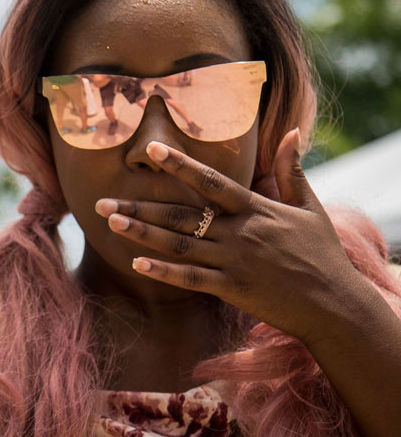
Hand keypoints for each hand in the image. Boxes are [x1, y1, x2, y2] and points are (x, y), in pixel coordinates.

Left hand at [96, 130, 363, 342]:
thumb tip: (292, 132)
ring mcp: (233, 260)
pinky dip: (164, 271)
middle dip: (140, 206)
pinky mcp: (231, 288)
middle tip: (102, 201)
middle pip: (181, 214)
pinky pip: (191, 278)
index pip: (211, 181)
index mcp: (255, 208)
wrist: (334, 304)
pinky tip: (137, 263)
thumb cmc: (322, 254)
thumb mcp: (310, 207)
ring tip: (111, 222)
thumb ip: (293, 170)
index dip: (181, 165)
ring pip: (179, 244)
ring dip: (143, 233)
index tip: (152, 149)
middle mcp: (239, 231)